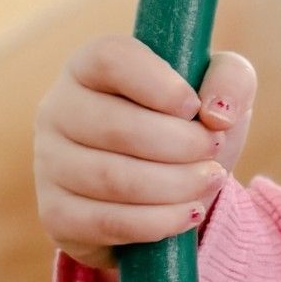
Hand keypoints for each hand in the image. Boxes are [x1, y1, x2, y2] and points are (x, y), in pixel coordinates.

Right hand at [33, 36, 258, 273]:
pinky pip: (108, 222)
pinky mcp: (56, 214)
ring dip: (176, 185)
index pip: (110, 59)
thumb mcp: (218, 93)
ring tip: (210, 181)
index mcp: (90, 67)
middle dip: (181, 144)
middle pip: (116, 127)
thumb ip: (231, 79)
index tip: (194, 107)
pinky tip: (188, 213)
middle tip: (214, 151)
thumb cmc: (186, 126)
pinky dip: (159, 222)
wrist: (163, 191)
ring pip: (113, 179)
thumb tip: (217, 113)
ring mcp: (49, 164)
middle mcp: (58, 109)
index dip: (158, 84)